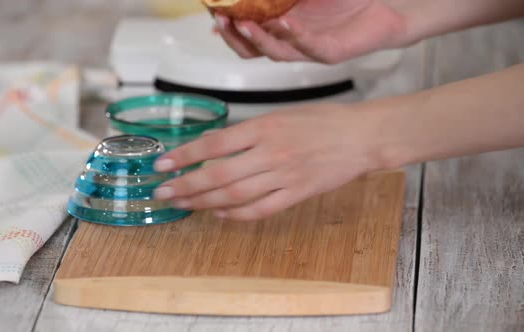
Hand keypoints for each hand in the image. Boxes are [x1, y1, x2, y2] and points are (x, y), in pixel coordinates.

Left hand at [153, 104, 384, 220]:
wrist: (361, 136)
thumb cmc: (322, 120)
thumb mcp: (281, 115)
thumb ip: (248, 131)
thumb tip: (213, 146)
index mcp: (264, 126)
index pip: (214, 144)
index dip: (184, 156)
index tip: (162, 164)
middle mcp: (270, 152)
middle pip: (218, 174)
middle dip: (185, 185)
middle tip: (162, 193)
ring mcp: (284, 176)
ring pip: (235, 195)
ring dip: (203, 202)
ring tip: (182, 204)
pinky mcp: (297, 194)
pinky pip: (261, 209)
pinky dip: (236, 214)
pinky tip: (218, 214)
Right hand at [213, 0, 408, 63]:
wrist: (390, 6)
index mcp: (283, 25)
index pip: (247, 32)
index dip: (227, 26)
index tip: (212, 12)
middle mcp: (292, 40)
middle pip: (253, 50)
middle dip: (234, 37)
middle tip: (220, 21)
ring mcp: (310, 49)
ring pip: (276, 53)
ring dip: (258, 39)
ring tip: (244, 24)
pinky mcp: (331, 53)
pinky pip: (308, 47)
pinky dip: (294, 36)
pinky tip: (284, 23)